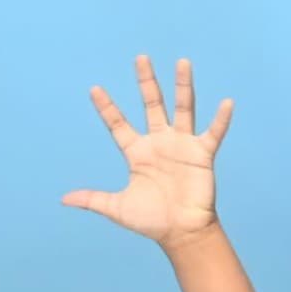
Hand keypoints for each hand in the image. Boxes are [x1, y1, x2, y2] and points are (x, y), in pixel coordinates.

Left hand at [64, 54, 231, 246]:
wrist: (181, 233)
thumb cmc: (151, 220)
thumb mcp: (117, 208)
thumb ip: (93, 199)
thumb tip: (64, 199)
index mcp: (137, 153)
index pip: (119, 124)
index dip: (107, 107)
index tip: (94, 89)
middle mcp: (160, 143)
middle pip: (152, 104)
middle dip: (146, 82)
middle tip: (141, 58)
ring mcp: (182, 145)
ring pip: (183, 108)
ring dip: (183, 86)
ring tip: (182, 62)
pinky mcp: (202, 154)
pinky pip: (213, 132)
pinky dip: (221, 119)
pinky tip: (226, 102)